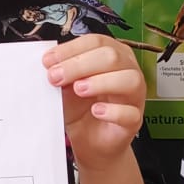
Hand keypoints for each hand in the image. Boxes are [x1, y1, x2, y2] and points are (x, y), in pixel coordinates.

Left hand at [46, 34, 146, 173]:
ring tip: (78, 90)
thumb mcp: (66, 87)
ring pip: (130, 79)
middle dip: (80, 65)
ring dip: (100, 82)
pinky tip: (96, 110)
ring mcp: (134, 95)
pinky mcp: (134, 119)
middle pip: (112, 56)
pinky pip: (130, 112)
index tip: (49, 61)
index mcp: (112, 55)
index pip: (96, 42)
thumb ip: (62, 74)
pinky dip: (112, 111)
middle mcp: (127, 70)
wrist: (89, 141)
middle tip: (56, 77)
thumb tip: (50, 64)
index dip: (71, 49)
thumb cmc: (81, 108)